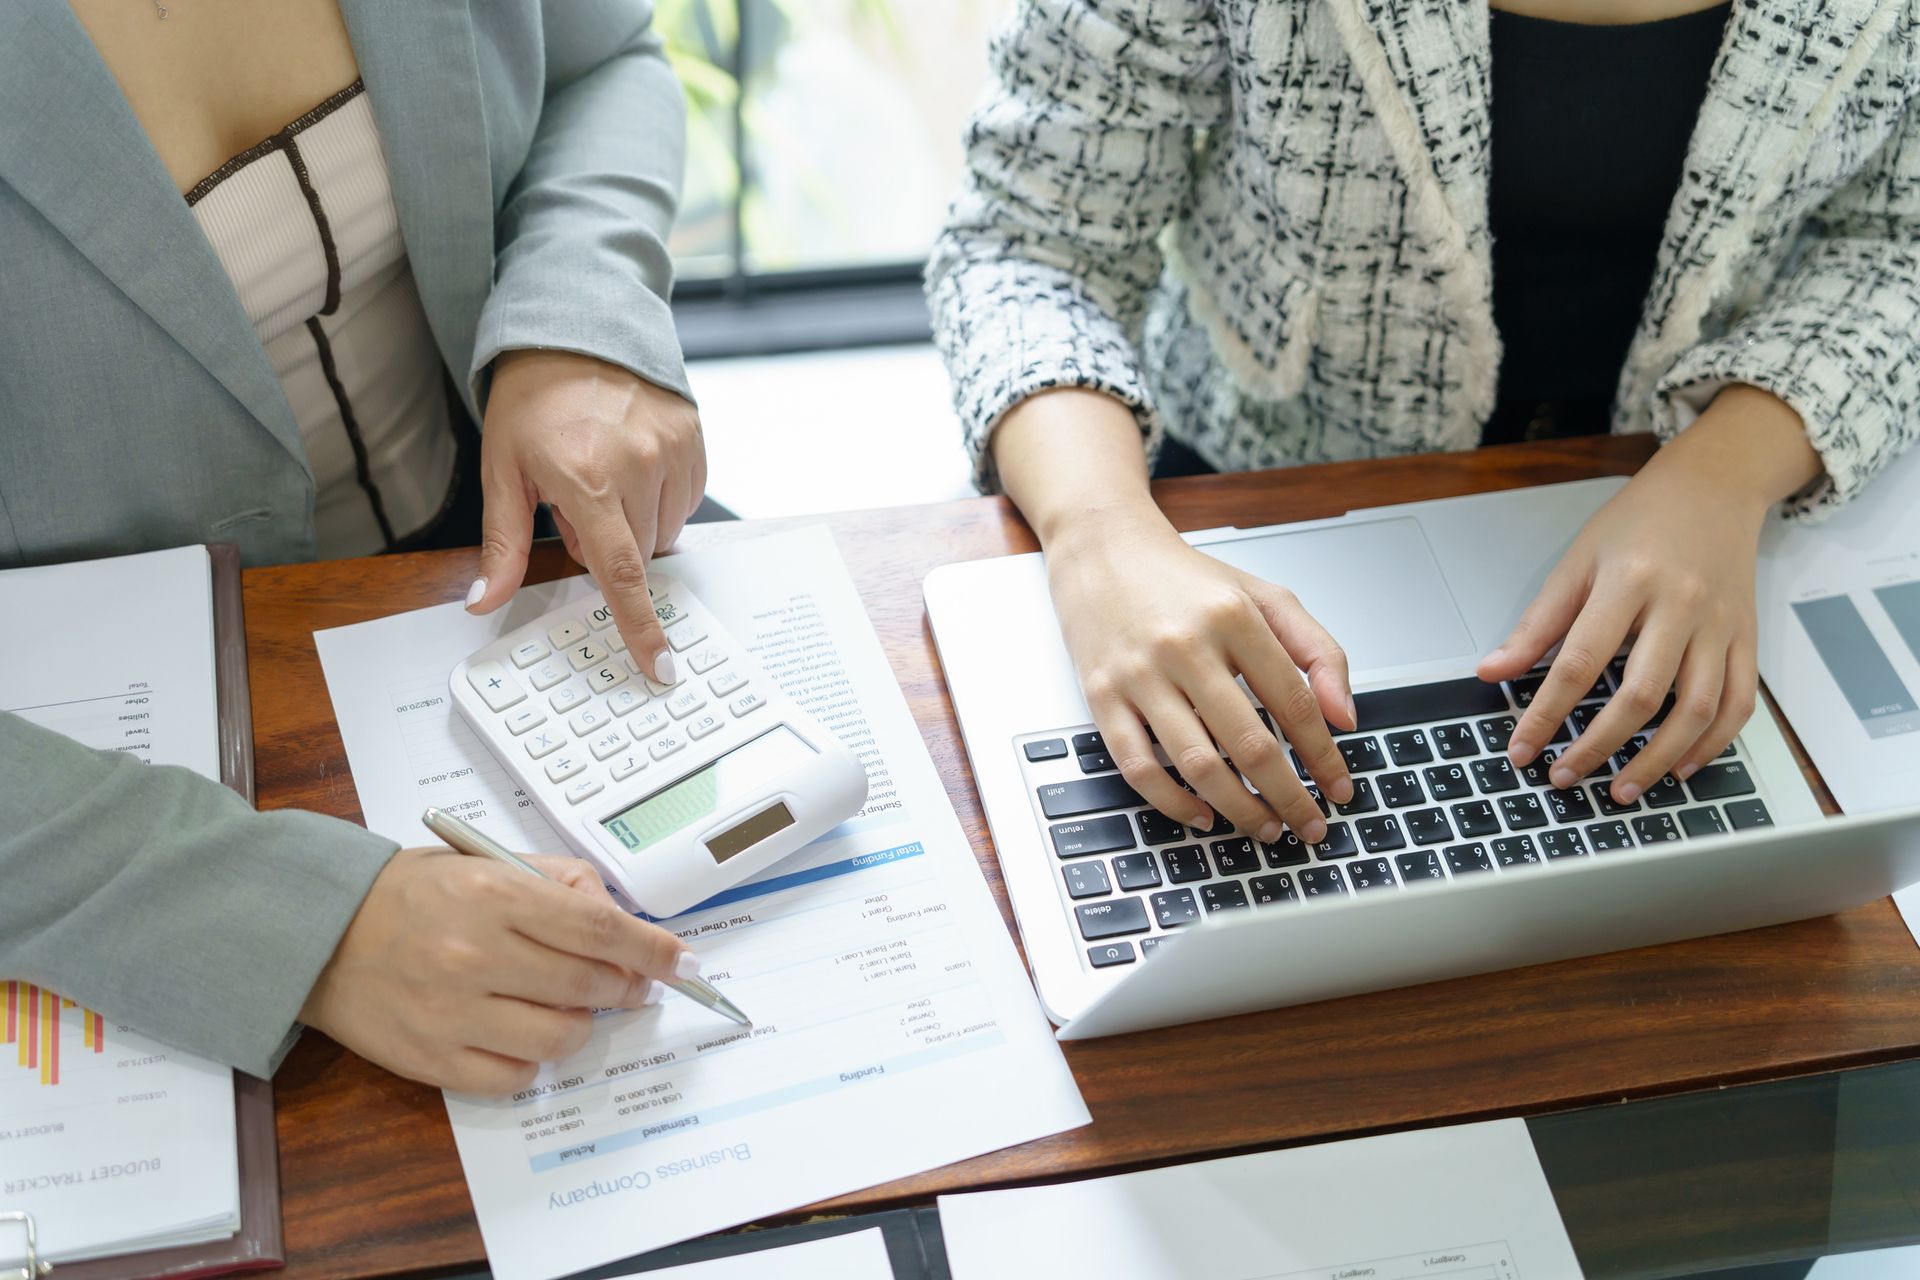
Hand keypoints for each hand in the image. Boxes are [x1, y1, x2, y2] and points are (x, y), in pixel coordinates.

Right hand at [298, 847, 692, 1094]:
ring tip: (564, 1004)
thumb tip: (619, 918)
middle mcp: (475, 955)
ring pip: (563, 1037)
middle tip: (631, 982)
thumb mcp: (484, 863)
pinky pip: (518, 1075)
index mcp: (493, 896)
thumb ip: (557, 881)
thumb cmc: (411, 896)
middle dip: (626, 985)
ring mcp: (454, 1013)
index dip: (651, 949)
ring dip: (580, 1023)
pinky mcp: (434, 1060)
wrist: (321, 935)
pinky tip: (520, 1031)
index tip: (681, 961)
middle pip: (590, 984)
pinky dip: (533, 1058)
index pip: (599, 928)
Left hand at [467, 350, 705, 683]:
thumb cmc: (533, 399)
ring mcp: (672, 450)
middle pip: (639, 552)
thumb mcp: (504, 471)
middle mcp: (638, 465)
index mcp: (587, 480)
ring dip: (638, 522)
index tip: (660, 664)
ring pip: (666, 529)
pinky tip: (633, 466)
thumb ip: (502, 545)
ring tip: (605, 477)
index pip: (621, 572)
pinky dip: (661, 497)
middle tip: (578, 503)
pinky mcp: (694, 438)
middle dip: (610, 544)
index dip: (640, 626)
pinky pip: (686, 498)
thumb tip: (482, 602)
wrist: (575, 329)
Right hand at [1046, 508, 1356, 843]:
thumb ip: (1316, 649)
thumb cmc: (1184, 579)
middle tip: (1308, 824)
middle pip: (1250, 744)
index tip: (1340, 788)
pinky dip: (1173, 802)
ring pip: (1197, 763)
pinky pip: (1138, 767)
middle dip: (1289, 796)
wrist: (1102, 548)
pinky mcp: (1102, 696)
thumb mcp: (1264, 595)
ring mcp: (1139, 674)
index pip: (1294, 703)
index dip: (1324, 756)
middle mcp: (1186, 646)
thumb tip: (1345, 717)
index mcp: (1234, 617)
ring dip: (1238, 808)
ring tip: (1264, 826)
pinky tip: (1202, 814)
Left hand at [1480, 385, 1822, 802]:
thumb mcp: (1577, 561)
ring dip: (1657, 759)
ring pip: (1697, 709)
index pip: (1578, 663)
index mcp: (1628, 582)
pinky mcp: (1747, 638)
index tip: (1522, 749)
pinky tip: (1680, 767)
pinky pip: (1739, 704)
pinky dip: (1712, 743)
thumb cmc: (1640, 521)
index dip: (1545, 713)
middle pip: (1640, 694)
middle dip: (1598, 746)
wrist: (1715, 486)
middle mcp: (1680, 606)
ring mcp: (1721, 626)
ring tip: (1620, 789)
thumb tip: (1492, 671)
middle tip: (1564, 777)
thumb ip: (1537, 623)